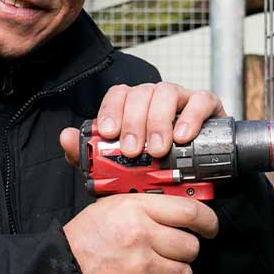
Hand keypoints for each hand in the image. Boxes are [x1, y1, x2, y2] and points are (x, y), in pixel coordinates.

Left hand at [58, 82, 224, 165]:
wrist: (197, 182)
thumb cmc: (158, 170)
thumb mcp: (122, 168)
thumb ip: (91, 155)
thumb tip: (66, 138)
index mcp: (134, 106)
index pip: (118, 94)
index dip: (111, 110)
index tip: (109, 134)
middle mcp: (156, 98)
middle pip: (141, 93)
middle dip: (134, 122)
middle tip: (134, 151)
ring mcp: (182, 99)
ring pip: (166, 92)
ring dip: (159, 121)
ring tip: (158, 149)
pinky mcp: (208, 106)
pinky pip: (200, 100)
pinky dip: (191, 116)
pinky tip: (184, 137)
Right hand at [61, 194, 219, 273]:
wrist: (60, 272)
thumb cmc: (83, 240)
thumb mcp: (111, 207)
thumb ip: (145, 207)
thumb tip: (178, 212)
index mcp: (135, 209)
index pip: (189, 212)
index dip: (208, 222)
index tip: (210, 228)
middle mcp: (141, 236)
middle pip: (191, 247)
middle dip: (185, 253)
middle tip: (170, 254)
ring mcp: (141, 267)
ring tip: (157, 273)